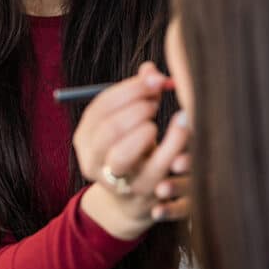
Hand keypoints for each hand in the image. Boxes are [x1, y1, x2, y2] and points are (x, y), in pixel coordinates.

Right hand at [74, 63, 190, 238]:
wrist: (133, 200)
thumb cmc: (134, 148)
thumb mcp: (129, 120)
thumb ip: (139, 93)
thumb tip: (151, 69)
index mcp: (85, 137)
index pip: (100, 107)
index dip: (128, 89)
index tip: (154, 79)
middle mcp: (92, 160)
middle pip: (108, 128)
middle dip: (136, 107)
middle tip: (155, 102)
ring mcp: (115, 181)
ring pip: (121, 154)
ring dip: (143, 129)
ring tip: (156, 120)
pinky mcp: (142, 193)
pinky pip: (156, 168)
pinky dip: (172, 143)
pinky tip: (183, 126)